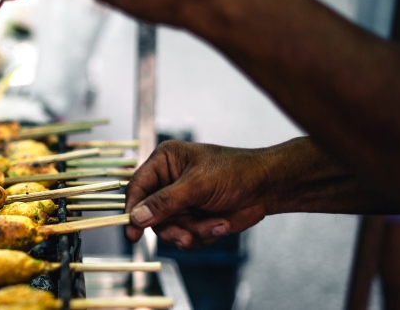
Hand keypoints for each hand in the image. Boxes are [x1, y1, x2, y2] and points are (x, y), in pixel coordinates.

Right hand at [125, 140, 272, 248]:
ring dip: (191, 232)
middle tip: (186, 236)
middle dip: (172, 227)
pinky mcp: (193, 219)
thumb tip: (136, 217)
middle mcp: (167, 182)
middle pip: (150, 215)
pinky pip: (185, 236)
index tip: (132, 232)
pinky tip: (219, 224)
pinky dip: (202, 235)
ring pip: (168, 229)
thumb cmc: (235, 173)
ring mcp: (180, 202)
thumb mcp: (197, 185)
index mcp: (164, 162)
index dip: (132, 210)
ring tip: (214, 225)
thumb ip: (165, 202)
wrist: (267, 187)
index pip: (137, 188)